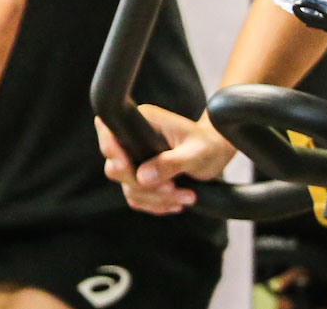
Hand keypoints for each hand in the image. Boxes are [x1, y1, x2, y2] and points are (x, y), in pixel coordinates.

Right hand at [95, 105, 235, 213]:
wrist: (217, 154)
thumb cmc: (209, 146)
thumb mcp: (197, 153)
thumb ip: (171, 163)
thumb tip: (142, 177)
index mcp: (142, 121)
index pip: (109, 131)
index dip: (111, 150)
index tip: (127, 167)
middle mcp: (133, 139)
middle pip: (115, 168)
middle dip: (143, 184)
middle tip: (172, 188)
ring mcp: (135, 160)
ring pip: (129, 188)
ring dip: (157, 198)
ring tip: (187, 197)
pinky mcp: (140, 177)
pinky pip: (137, 199)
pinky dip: (157, 205)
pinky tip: (178, 202)